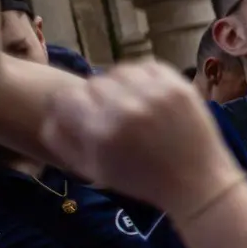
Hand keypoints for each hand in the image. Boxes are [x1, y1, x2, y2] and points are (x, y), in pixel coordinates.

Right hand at [38, 61, 245, 218]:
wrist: (196, 181)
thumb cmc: (142, 179)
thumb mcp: (93, 170)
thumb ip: (62, 140)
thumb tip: (50, 112)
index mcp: (100, 133)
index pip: (66, 97)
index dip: (71, 105)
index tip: (82, 113)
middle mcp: (125, 109)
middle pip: (93, 83)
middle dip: (98, 98)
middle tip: (113, 115)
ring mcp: (154, 94)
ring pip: (119, 71)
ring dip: (120, 85)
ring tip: (131, 103)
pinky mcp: (178, 86)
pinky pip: (147, 66)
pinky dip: (143, 77)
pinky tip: (147, 95)